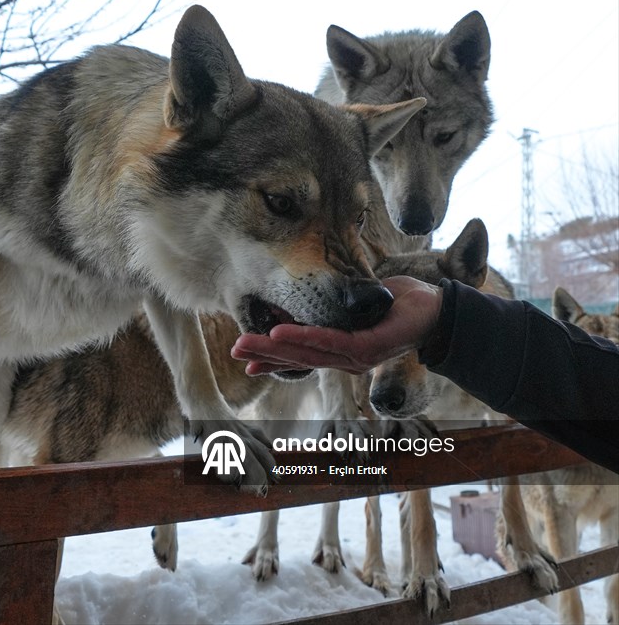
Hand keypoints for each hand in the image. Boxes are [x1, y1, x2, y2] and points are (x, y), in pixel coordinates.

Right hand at [230, 276, 442, 375]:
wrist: (436, 310)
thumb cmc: (395, 306)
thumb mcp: (351, 308)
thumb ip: (326, 312)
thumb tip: (297, 305)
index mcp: (339, 352)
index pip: (300, 358)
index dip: (271, 361)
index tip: (245, 364)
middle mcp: (345, 361)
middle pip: (297, 359)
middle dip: (263, 356)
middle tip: (234, 353)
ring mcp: (356, 358)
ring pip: (308, 353)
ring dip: (275, 349)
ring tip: (248, 344)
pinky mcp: (369, 349)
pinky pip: (331, 342)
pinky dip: (304, 338)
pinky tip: (281, 335)